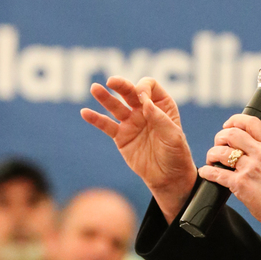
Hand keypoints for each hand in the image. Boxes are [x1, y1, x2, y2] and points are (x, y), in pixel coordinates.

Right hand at [81, 76, 197, 222]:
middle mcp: (144, 110)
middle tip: (112, 82)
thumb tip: (145, 102)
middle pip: (130, 91)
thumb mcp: (173, 136)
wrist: (168, 177)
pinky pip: (106, 125)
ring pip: (116, 106)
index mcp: (162, 105)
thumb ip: (160, 119)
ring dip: (104, 97)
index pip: (149, 86)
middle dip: (121, 85)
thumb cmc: (176, 154)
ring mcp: (131, 122)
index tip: (143, 101)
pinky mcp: (121, 136)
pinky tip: (85, 112)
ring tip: (94, 88)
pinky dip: (96, 119)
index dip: (144, 89)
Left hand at [199, 114, 260, 229]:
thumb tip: (244, 143)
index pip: (251, 122)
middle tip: (218, 145)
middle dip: (219, 138)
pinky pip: (216, 173)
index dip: (235, 120)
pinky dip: (207, 172)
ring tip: (212, 160)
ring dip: (212, 154)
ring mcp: (250, 168)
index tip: (227, 125)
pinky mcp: (240, 184)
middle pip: (231, 134)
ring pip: (221, 152)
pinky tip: (206, 172)